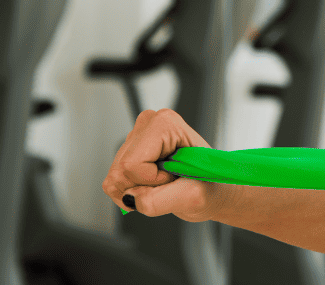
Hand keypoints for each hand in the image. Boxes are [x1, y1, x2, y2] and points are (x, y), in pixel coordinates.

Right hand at [102, 108, 226, 221]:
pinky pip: (114, 182)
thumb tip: (130, 198)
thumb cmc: (210, 186)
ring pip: (115, 178)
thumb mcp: (193, 195)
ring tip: (164, 182)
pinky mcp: (129, 152)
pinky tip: (153, 185)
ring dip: (138, 190)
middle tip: (170, 182)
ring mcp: (137, 137)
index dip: (151, 181)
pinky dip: (131, 192)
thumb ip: (160, 199)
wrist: (211, 189)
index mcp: (165, 124)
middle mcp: (148, 124)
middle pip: (120, 171)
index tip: (174, 177)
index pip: (132, 165)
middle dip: (143, 187)